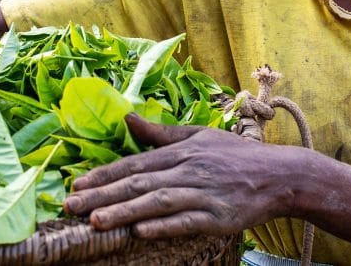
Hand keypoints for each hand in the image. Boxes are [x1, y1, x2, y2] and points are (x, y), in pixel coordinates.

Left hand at [64, 112, 292, 238]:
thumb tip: (127, 119)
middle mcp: (189, 170)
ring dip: (124, 212)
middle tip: (71, 204)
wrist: (280, 176)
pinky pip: (186, 222)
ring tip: (95, 221)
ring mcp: (203, 194)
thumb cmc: (235, 156)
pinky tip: (139, 232)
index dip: (104, 174)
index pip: (135, 163)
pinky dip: (162, 227)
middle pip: (139, 183)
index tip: (76, 183)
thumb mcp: (198, 136)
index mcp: (181, 151)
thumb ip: (160, 133)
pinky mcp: (218, 217)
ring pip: (157, 203)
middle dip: (102, 194)